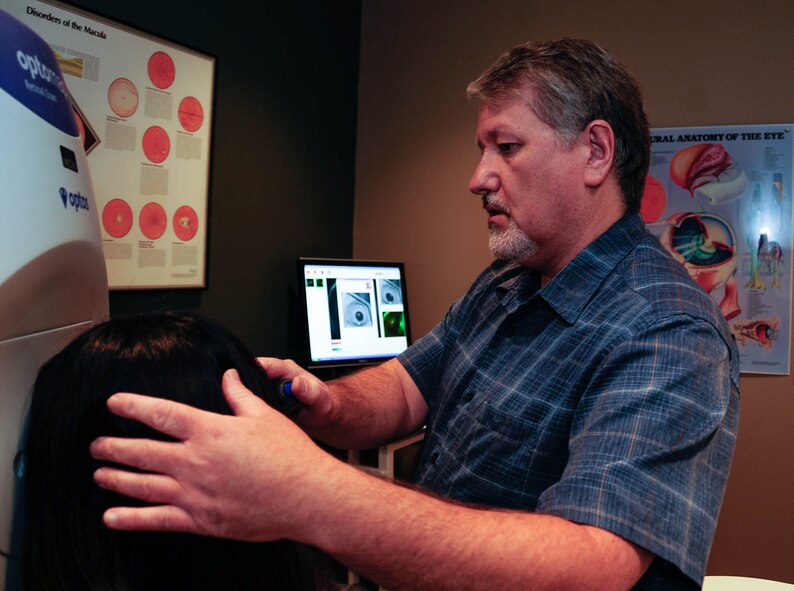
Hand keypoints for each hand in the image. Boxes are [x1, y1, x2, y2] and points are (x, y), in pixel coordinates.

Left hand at [90, 369, 337, 540]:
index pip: (162, 414)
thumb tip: (227, 376)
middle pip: (142, 451)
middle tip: (96, 445)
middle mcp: (195, 461)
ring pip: (143, 485)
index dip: (133, 406)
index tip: (114, 403)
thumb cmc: (290, 455)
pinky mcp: (201, 520)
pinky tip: (112, 517)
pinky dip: (130, 519)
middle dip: (113, 447)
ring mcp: (195, 493)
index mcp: (210, 431)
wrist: (306, 495)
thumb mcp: (264, 415)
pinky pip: (157, 520)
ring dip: (116, 478)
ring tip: (99, 474)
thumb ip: (239, 395)